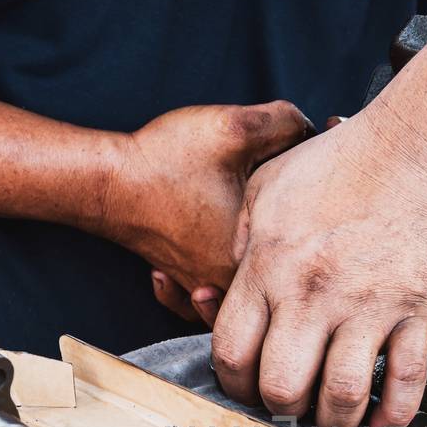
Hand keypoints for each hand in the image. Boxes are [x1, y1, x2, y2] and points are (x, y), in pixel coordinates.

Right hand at [85, 101, 312, 317]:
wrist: (105, 181)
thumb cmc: (165, 159)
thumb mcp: (235, 127)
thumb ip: (285, 122)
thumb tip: (312, 128)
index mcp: (255, 253)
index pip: (307, 238)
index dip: (321, 201)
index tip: (315, 174)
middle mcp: (231, 278)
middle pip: (282, 279)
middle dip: (294, 247)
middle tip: (305, 212)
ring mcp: (201, 282)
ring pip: (243, 301)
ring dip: (254, 278)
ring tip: (261, 248)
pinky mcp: (179, 276)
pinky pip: (201, 303)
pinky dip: (205, 291)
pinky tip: (206, 262)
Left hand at [210, 115, 426, 426]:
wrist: (421, 148)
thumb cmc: (346, 160)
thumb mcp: (266, 186)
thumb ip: (243, 239)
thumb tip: (232, 279)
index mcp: (269, 268)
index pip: (231, 352)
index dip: (235, 384)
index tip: (248, 387)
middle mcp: (314, 294)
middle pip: (281, 386)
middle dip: (282, 409)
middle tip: (293, 407)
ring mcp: (367, 307)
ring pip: (341, 395)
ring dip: (335, 421)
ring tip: (336, 421)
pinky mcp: (415, 311)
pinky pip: (405, 380)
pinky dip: (395, 413)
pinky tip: (385, 422)